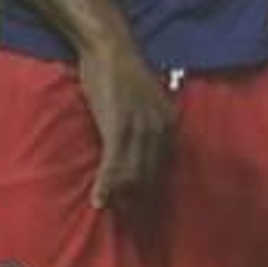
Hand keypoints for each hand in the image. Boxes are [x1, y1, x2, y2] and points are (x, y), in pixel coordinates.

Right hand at [78, 38, 175, 210]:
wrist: (109, 47)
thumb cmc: (123, 69)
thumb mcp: (147, 98)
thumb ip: (150, 120)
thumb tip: (144, 145)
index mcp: (170, 122)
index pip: (165, 166)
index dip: (154, 189)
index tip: (145, 208)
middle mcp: (160, 128)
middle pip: (151, 176)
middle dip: (140, 201)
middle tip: (128, 219)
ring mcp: (140, 129)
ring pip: (133, 175)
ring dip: (122, 198)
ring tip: (112, 212)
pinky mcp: (118, 127)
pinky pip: (113, 166)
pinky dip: (105, 186)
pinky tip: (98, 200)